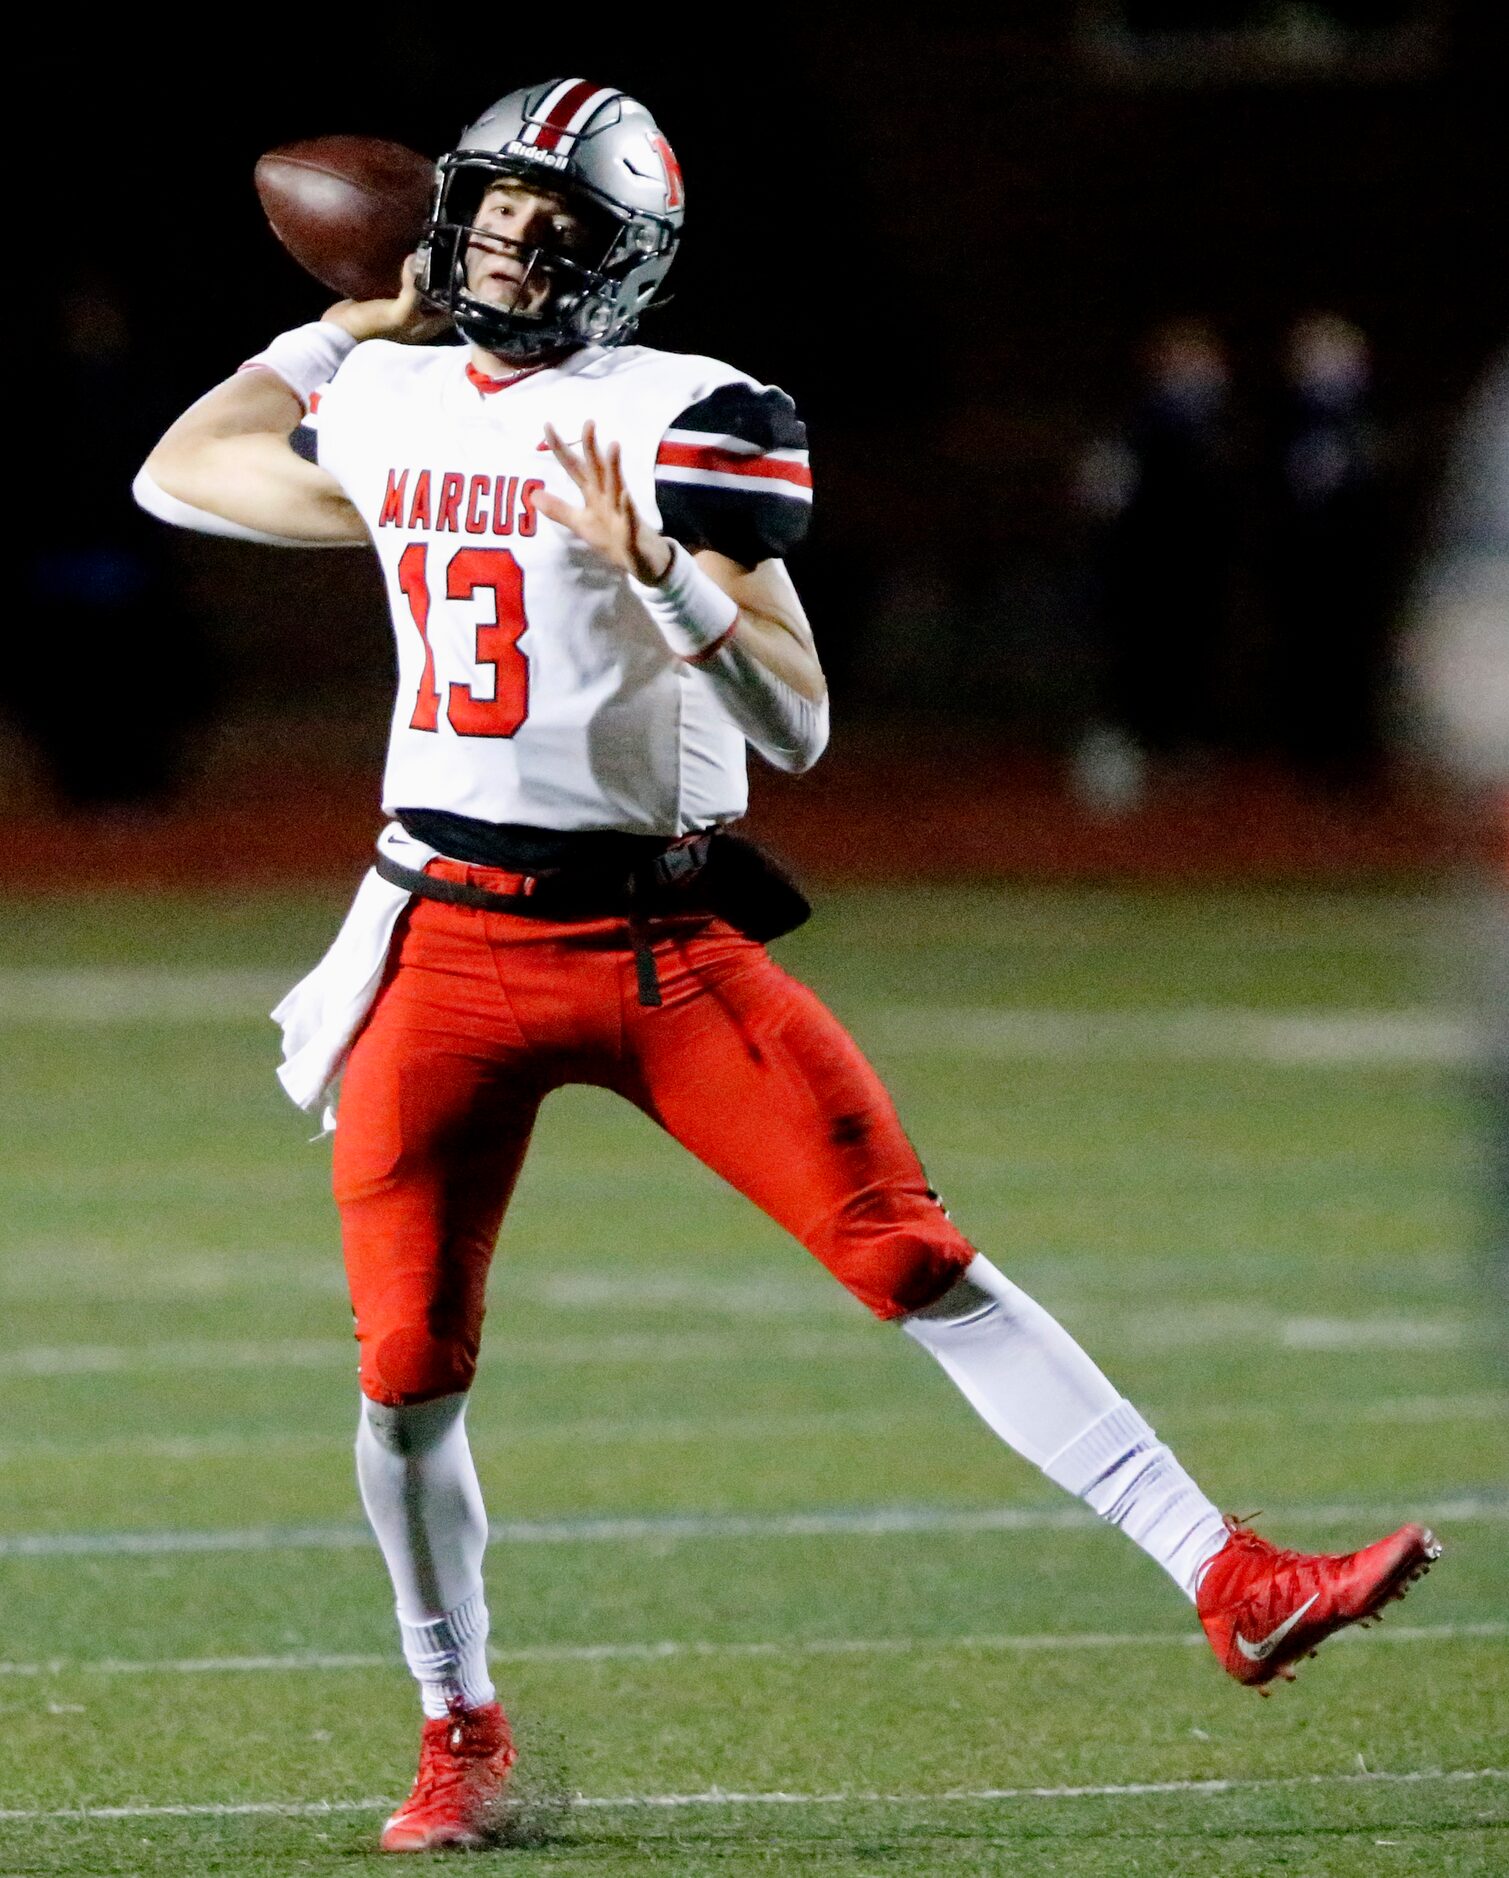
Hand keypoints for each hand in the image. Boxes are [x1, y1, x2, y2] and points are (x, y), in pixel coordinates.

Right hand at [322, 253, 451, 343]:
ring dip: (425, 271)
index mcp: (426, 325)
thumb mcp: (398, 313)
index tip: (464, 265)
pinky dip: (405, 271)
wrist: (337, 332)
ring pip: (421, 288)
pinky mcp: (385, 299)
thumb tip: (416, 260)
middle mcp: (418, 318)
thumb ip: (413, 291)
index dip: (460, 290)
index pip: (453, 307)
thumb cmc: (371, 328)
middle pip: (438, 295)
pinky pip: (401, 282)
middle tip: (447, 249)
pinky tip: (407, 253)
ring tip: (431, 247)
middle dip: (444, 276)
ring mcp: (401, 308)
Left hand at [533, 420, 673, 584]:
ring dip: (615, 468)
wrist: (642, 561)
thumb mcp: (581, 524)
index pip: (574, 467)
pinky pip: (630, 519)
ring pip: (618, 486)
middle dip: (592, 447)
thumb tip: (533, 494)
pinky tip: (625, 495)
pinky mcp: (632, 533)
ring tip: (613, 445)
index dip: (560, 448)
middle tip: (588, 422)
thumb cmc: (613, 538)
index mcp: (593, 494)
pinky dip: (628, 507)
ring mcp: (621, 513)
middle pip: (598, 469)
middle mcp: (608, 497)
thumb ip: (558, 509)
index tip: (547, 425)